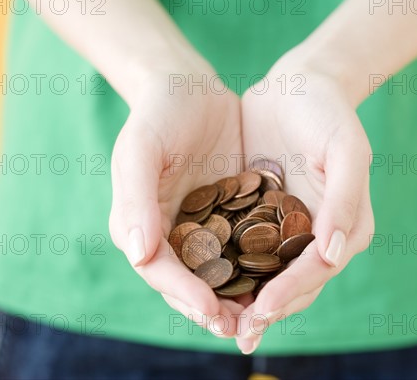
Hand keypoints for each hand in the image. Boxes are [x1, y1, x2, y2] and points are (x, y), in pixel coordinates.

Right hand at [108, 57, 244, 336]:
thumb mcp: (141, 149)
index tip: (210, 310)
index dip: (183, 293)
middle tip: (242, 328)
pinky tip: (282, 274)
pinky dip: (257, 265)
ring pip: (219, 271)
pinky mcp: (229, 214)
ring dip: (239, 296)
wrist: (190, 88)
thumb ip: (135, 199)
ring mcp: (201, 225)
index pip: (159, 270)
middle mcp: (170, 232)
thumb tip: (138, 253)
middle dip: (214, 307)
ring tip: (265, 315)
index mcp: (140, 224)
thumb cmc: (158, 114)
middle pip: (189, 281)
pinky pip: (243, 246)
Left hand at [236, 56, 374, 352]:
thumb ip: (345, 199)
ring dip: (245, 300)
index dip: (290, 293)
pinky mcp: (263, 216)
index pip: (318, 270)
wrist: (297, 86)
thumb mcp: (346, 147)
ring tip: (215, 322)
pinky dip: (229, 268)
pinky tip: (203, 282)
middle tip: (234, 333)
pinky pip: (245, 248)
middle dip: (265, 310)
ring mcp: (290, 228)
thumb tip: (333, 254)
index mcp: (347, 226)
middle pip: (293, 283)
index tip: (261, 310)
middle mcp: (320, 235)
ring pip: (268, 274)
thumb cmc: (328, 112)